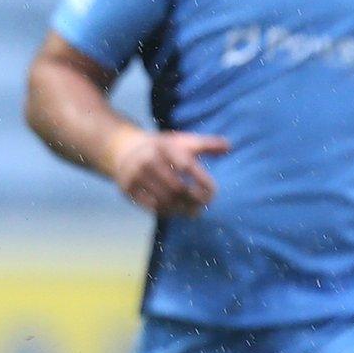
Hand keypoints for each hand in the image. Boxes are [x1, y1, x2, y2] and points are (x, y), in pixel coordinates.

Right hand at [108, 129, 230, 217]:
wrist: (123, 150)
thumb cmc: (162, 148)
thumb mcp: (182, 141)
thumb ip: (206, 144)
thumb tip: (229, 147)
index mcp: (164, 147)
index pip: (188, 168)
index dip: (203, 182)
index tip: (213, 192)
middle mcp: (148, 160)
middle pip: (177, 188)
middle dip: (194, 200)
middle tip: (204, 206)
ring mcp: (135, 176)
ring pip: (165, 200)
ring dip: (182, 209)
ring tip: (193, 211)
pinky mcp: (127, 189)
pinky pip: (151, 206)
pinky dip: (167, 212)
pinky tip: (176, 211)